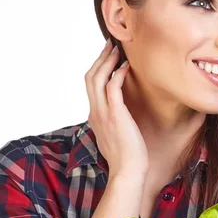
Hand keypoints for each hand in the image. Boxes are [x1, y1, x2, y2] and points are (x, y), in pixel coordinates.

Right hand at [85, 40, 148, 180]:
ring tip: (117, 50)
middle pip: (90, 77)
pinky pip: (112, 88)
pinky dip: (117, 74)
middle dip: (99, 59)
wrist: (127, 172)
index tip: (107, 58)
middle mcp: (95, 112)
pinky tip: (126, 68)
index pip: (90, 86)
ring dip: (107, 61)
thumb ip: (113, 123)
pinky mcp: (115, 115)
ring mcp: (103, 113)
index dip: (97, 69)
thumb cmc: (126, 157)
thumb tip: (120, 117)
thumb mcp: (116, 136)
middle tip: (110, 46)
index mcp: (94, 116)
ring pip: (97, 79)